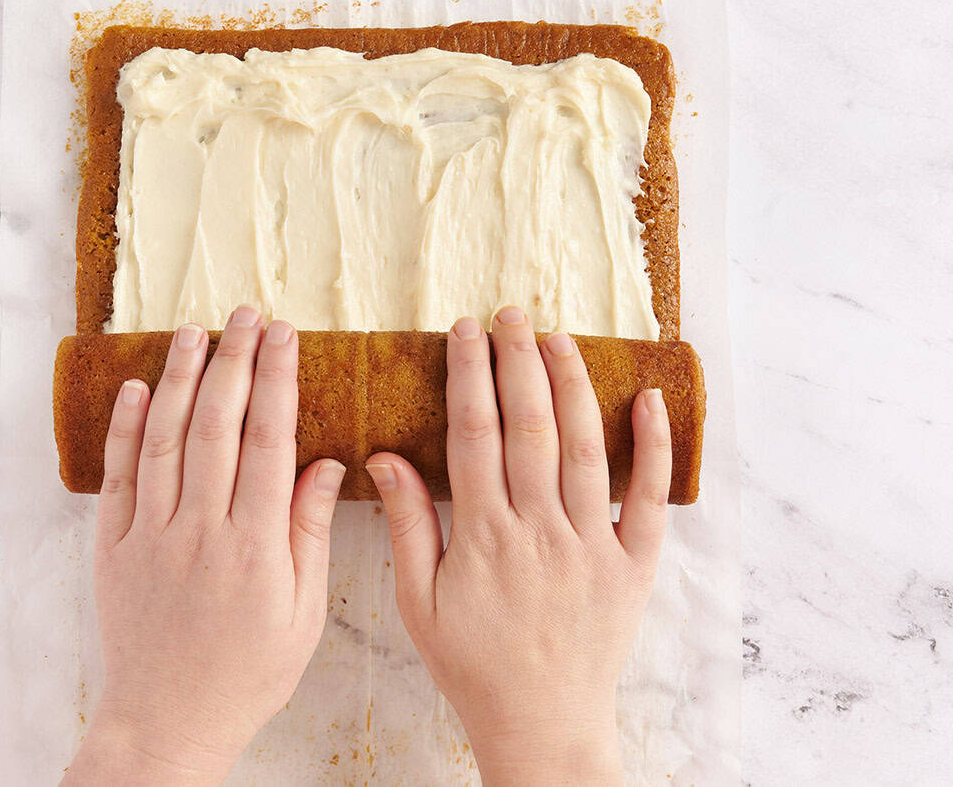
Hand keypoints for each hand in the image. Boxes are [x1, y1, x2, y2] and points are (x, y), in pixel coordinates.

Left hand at [64, 306, 345, 785]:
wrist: (169, 722)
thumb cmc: (246, 673)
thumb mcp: (302, 613)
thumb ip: (310, 533)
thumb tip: (325, 465)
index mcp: (256, 546)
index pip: (268, 441)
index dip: (277, 380)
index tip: (284, 336)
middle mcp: (201, 531)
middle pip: (216, 426)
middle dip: (233, 362)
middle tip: (246, 315)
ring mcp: (151, 537)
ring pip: (164, 439)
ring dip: (179, 378)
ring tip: (194, 332)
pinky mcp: (114, 548)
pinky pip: (118, 477)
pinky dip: (124, 429)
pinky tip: (135, 388)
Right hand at [366, 306, 672, 785]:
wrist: (541, 724)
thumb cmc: (472, 663)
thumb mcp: (418, 601)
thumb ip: (406, 524)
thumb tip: (385, 457)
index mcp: (484, 536)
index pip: (475, 433)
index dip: (469, 375)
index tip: (465, 331)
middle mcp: (540, 530)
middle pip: (531, 426)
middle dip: (519, 361)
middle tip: (512, 313)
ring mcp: (592, 545)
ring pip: (585, 448)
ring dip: (572, 385)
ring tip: (559, 338)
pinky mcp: (633, 565)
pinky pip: (650, 498)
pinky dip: (654, 447)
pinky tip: (646, 398)